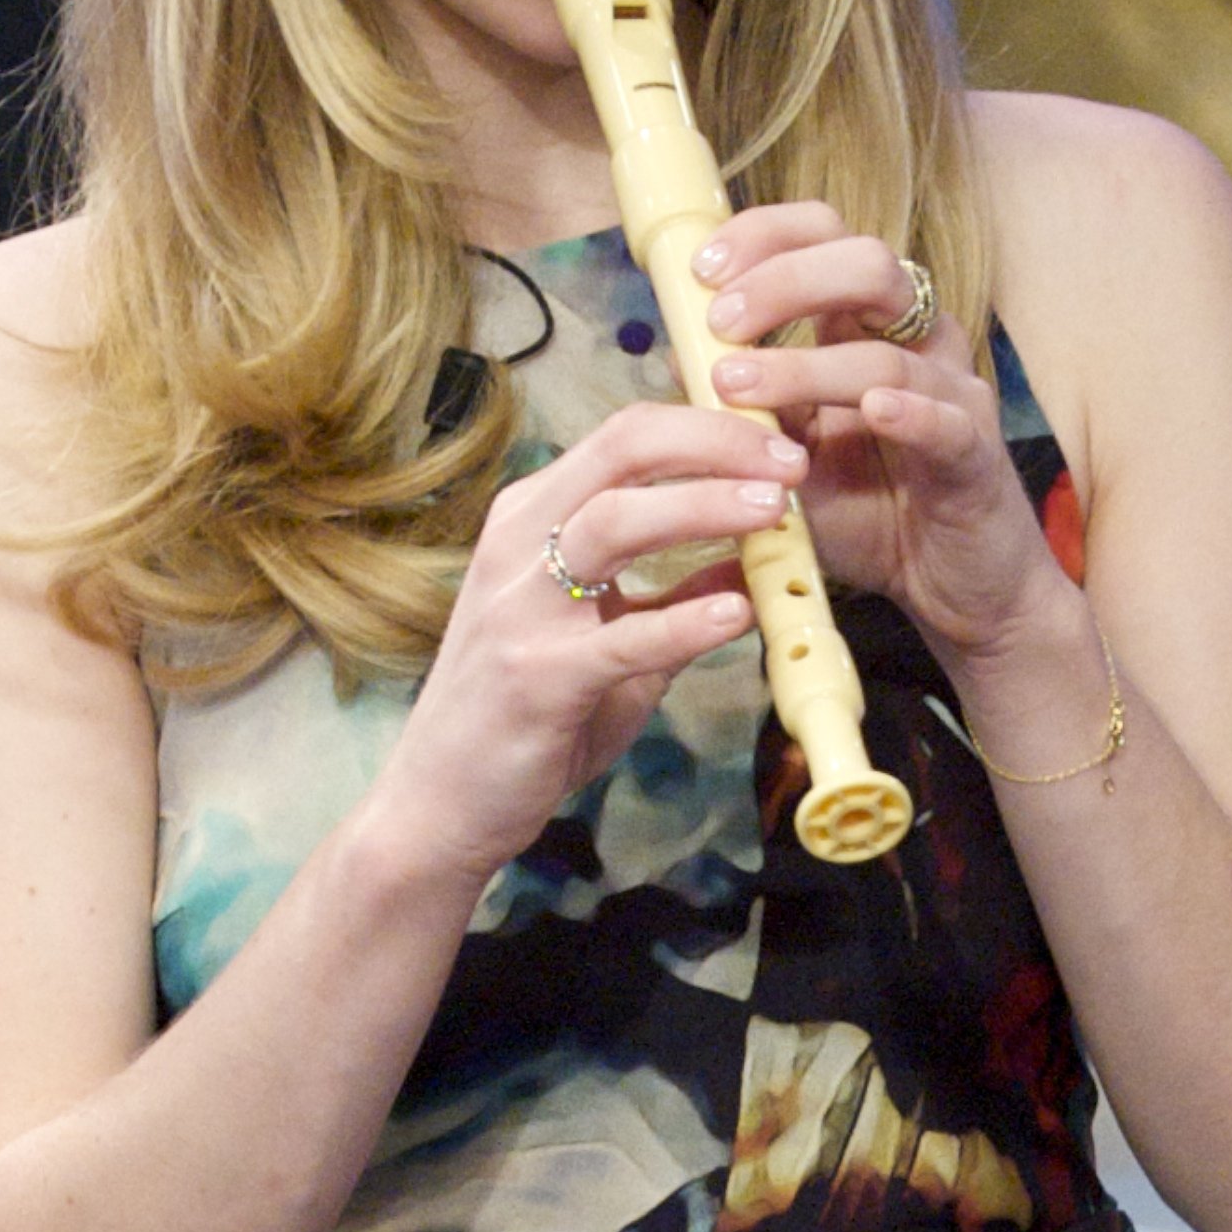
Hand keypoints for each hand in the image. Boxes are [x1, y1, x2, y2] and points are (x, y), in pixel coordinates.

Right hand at [379, 400, 804, 884]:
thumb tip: (750, 562)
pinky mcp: (535, 677)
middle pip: (622, 451)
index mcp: (534, 520)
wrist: (439, 803)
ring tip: (775, 511)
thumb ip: (669, 599)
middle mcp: (518, 544)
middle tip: (791, 462)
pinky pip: (620, 638)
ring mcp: (520, 608)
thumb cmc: (523, 717)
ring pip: (614, 522)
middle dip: (715, 444)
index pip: (626, 437)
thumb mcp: (603, 642)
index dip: (710, 427)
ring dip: (703, 506)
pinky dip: (684, 619)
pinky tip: (738, 614)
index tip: (779, 444)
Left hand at [692, 203, 1066, 663]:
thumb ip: (740, 402)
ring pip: (888, 354)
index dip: (765, 236)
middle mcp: (916, 342)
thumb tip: (675, 351)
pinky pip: (947, 422)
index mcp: (866, 325)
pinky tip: (870, 412)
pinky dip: (909, 412)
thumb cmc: (867, 510)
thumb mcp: (784, 451)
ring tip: (739, 385)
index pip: (825, 238)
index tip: (701, 270)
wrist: (946, 586)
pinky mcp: (976, 455)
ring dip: (806, 365)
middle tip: (722, 321)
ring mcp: (952, 394)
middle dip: (786, 281)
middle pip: (867, 265)